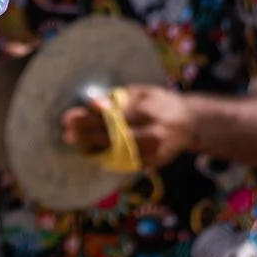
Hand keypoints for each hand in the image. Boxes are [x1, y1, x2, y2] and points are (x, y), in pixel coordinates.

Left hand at [60, 84, 196, 168]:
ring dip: (93, 147)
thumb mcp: (145, 93)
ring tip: (74, 140)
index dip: (93, 118)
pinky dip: (106, 155)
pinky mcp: (153, 164)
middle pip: (116, 137)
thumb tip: (94, 103)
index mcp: (154, 113)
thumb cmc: (161, 103)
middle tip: (66, 132)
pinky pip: (125, 162)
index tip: (71, 116)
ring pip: (118, 152)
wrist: (190, 124)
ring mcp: (155, 153)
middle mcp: (156, 135)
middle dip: (88, 134)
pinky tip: (90, 150)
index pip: (118, 116)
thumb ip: (121, 98)